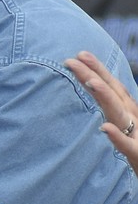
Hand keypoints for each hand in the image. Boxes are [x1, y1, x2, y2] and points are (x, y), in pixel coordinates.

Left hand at [66, 50, 137, 173]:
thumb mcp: (127, 132)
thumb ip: (114, 116)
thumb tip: (95, 108)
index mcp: (130, 114)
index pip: (112, 88)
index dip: (97, 71)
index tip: (78, 56)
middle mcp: (133, 120)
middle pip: (113, 94)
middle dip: (94, 75)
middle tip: (73, 59)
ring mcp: (137, 136)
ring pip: (120, 114)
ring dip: (106, 97)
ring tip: (90, 82)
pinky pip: (129, 147)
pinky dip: (118, 137)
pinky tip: (104, 128)